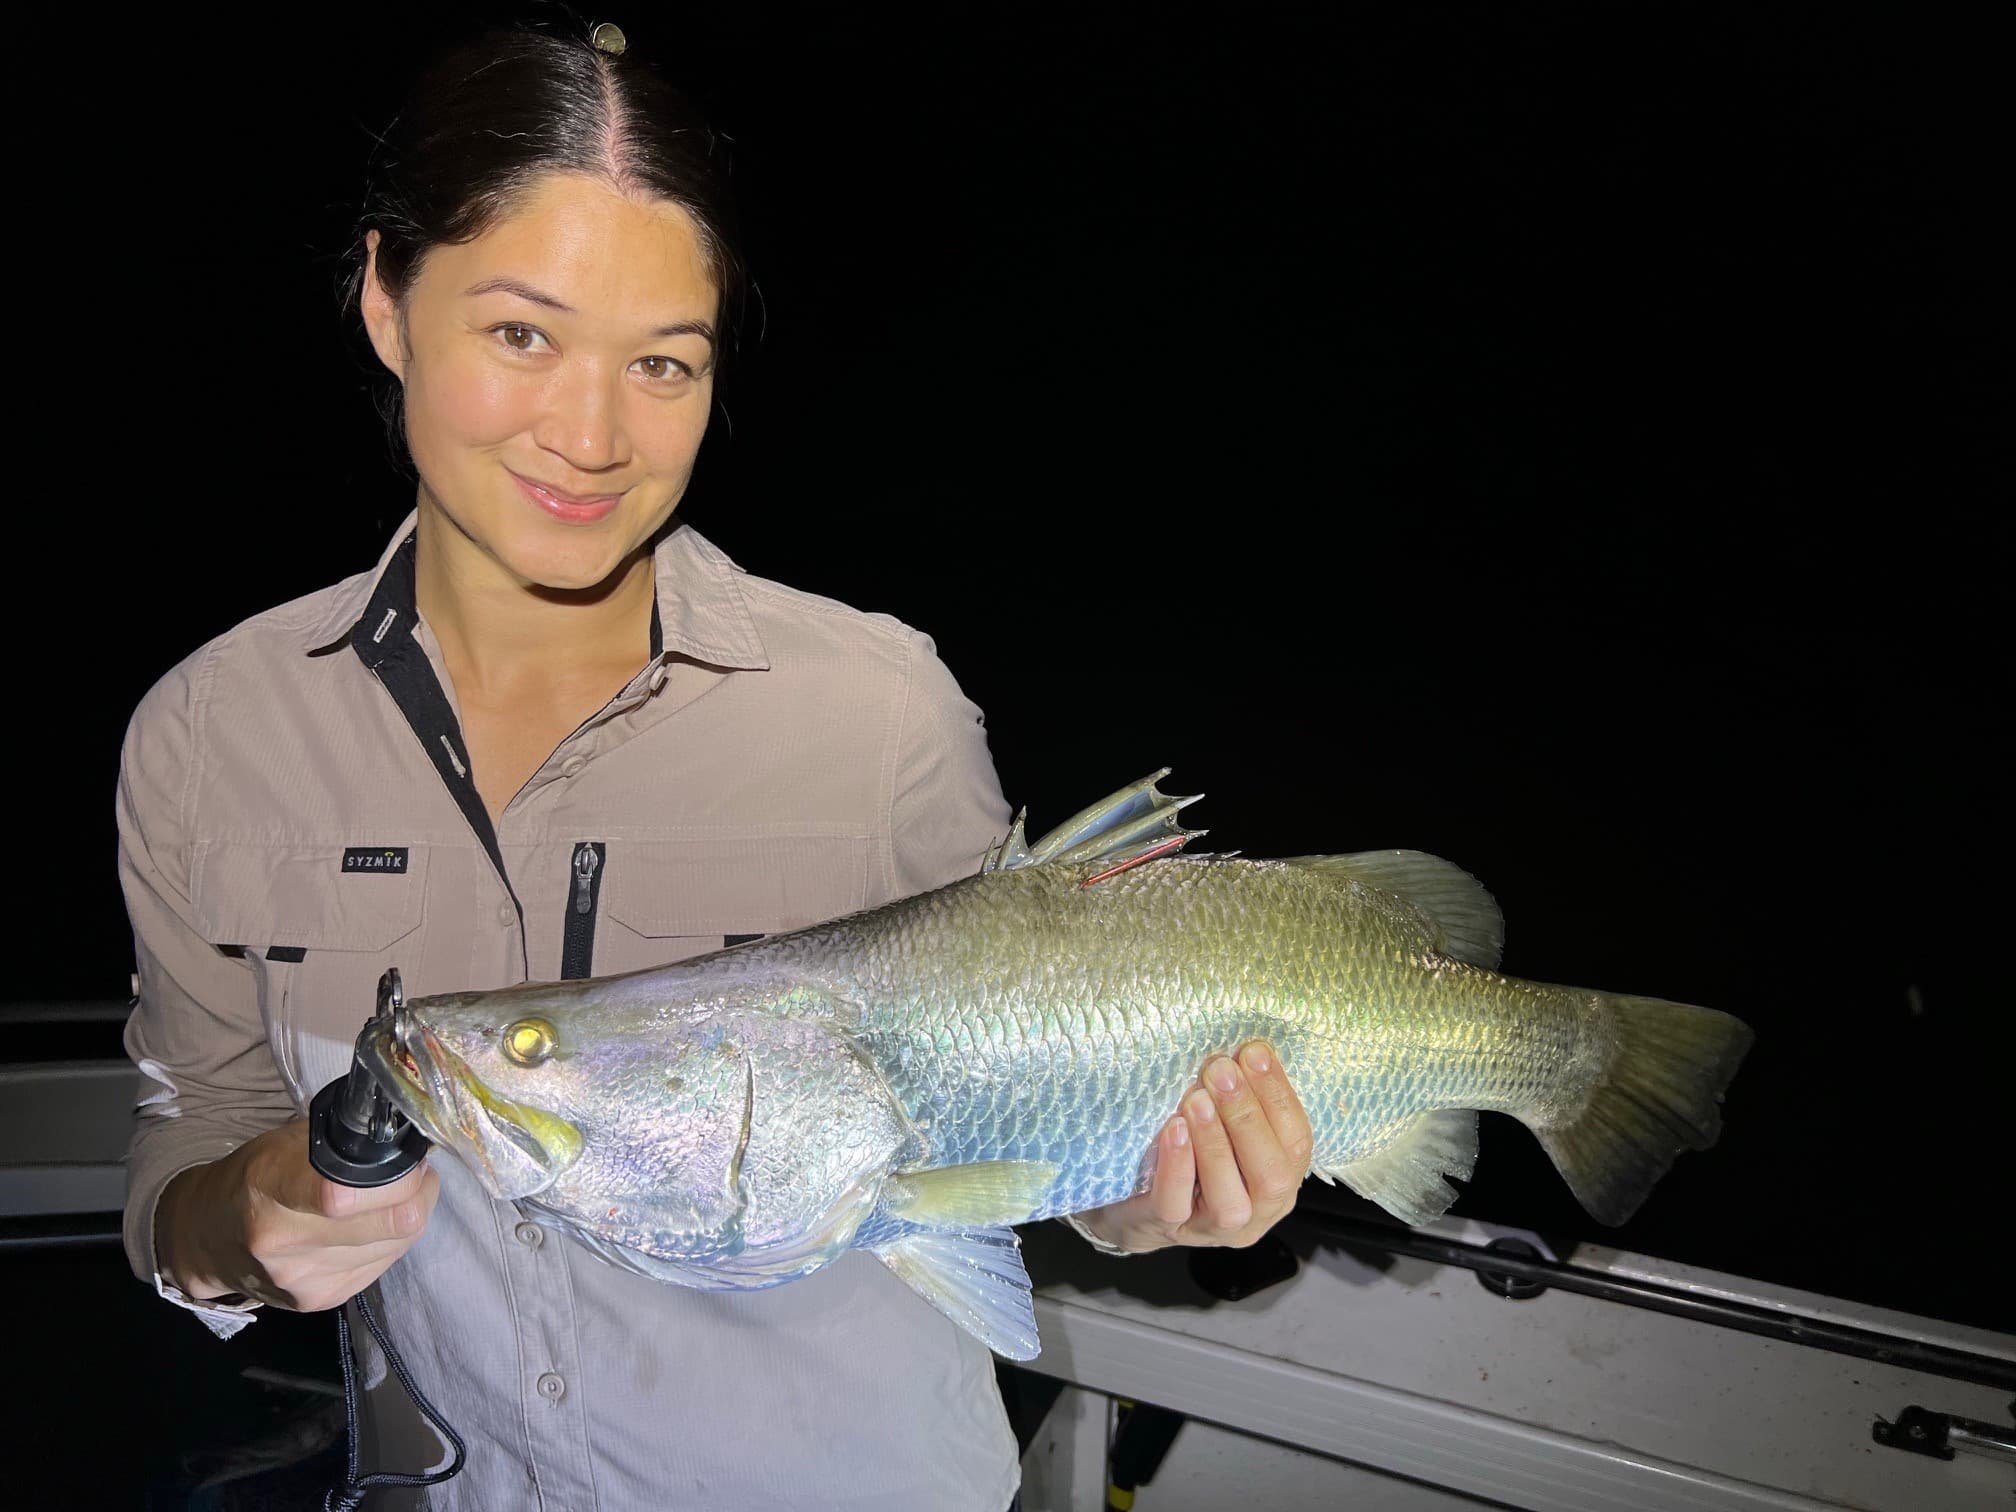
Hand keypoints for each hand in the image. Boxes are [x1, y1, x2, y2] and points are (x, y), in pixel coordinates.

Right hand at [158, 1118, 439, 1311]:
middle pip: (394, 1223)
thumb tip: (405, 1138)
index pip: (346, 1193)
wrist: (208, 1237)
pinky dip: (389, 1242)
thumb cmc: (254, 1175)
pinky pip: (384, 1264)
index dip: (396, 1177)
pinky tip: (371, 1226)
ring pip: (399, 1245)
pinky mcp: (320, 1300)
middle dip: (419, 1193)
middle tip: (415, 1174)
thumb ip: (343, 1140)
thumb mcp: (286, 1142)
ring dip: (407, 1217)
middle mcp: (285, 1240)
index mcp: (271, 1186)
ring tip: (389, 1198)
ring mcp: (303, 1279)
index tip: (411, 1157)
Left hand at [1071, 1040, 1312, 1253]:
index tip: (1255, 1051)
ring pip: (1228, 1199)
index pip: (1296, 1142)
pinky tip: (1174, 1129)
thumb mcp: (1225, 1127)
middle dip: (1248, 1115)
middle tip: (1223, 1070)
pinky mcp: (1170, 1228)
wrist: (1133, 1201)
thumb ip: (1240, 1101)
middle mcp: (1256, 1211)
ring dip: (1216, 1141)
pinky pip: (1176, 1203)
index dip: (1279, 1095)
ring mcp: (1214, 1227)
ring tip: (1198, 1097)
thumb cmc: (1190, 1153)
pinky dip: (1178, 1165)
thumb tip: (1244, 1046)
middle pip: (1270, 1173)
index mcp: (1280, 1180)